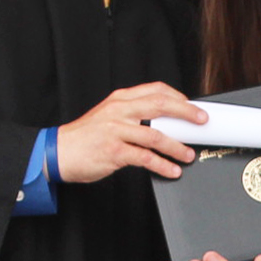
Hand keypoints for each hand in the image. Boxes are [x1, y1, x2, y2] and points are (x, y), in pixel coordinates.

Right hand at [56, 82, 206, 183]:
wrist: (58, 153)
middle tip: (202, 122)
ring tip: (187, 155)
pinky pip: (144, 157)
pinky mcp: (113, 151)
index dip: (179, 97)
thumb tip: (164, 120)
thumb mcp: (108, 116)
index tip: (193, 107)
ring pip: (155, 134)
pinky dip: (162, 164)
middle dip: (186, 113)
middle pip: (160, 105)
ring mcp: (115, 130)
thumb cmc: (85, 137)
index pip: (156, 90)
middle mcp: (119, 111)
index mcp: (120, 99)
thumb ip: (132, 114)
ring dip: (176, 146)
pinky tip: (171, 170)